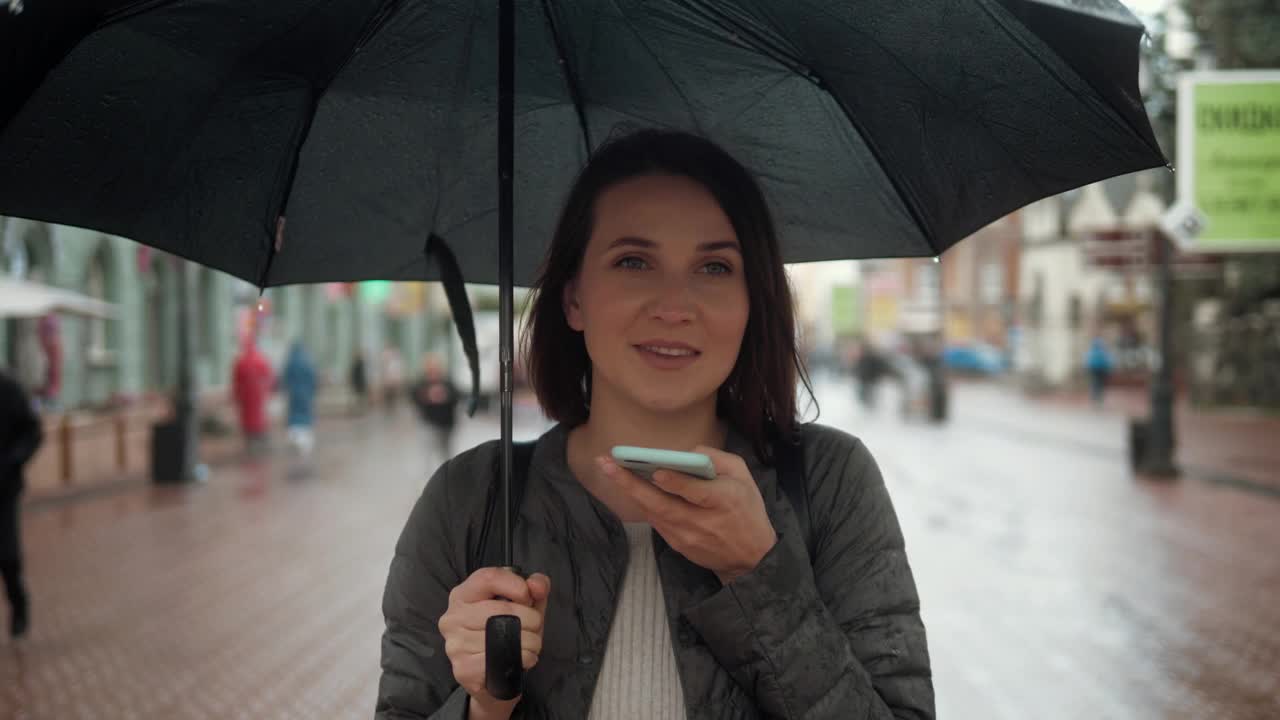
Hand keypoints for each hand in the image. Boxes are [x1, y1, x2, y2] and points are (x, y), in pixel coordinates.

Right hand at [438, 568, 551, 716]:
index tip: (529, 597)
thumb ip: (534, 587)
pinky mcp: (464, 669)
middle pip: (503, 609)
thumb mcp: (523, 604)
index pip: (488, 578)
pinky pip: (506, 658)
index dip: (516, 585)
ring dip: (531, 641)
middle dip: (531, 619)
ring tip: (529, 644)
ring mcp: (455, 644)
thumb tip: (537, 586)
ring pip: (507, 636)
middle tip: (534, 628)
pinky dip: (524, 658)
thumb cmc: (505, 632)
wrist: (492, 676)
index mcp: (462, 594)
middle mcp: (453, 617)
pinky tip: (521, 658)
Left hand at [598, 447, 776, 584]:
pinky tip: (628, 487)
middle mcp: (702, 522)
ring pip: (653, 513)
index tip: (656, 472)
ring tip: (609, 469)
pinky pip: (655, 521)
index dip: (676, 483)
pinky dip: (642, 503)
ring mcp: (687, 537)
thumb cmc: (747, 509)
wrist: (751, 557)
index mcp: (724, 501)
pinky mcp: (678, 545)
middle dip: (631, 483)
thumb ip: (717, 459)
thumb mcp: (744, 476)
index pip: (696, 493)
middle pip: (662, 504)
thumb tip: (687, 452)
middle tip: (607, 463)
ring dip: (629, 492)